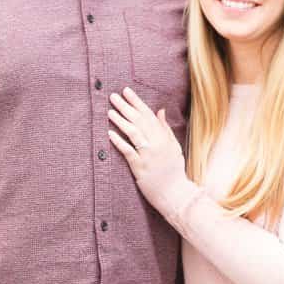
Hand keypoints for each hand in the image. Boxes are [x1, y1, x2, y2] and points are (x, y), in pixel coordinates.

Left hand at [107, 88, 186, 204]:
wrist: (174, 193)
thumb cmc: (173, 170)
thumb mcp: (174, 146)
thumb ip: (165, 128)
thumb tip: (160, 110)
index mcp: (163, 137)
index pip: (148, 114)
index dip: (136, 102)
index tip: (127, 91)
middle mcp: (156, 144)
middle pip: (138, 121)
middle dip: (125, 107)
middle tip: (113, 96)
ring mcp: (147, 156)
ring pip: (133, 133)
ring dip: (120, 121)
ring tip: (109, 111)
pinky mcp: (139, 167)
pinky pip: (128, 152)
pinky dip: (119, 142)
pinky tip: (110, 133)